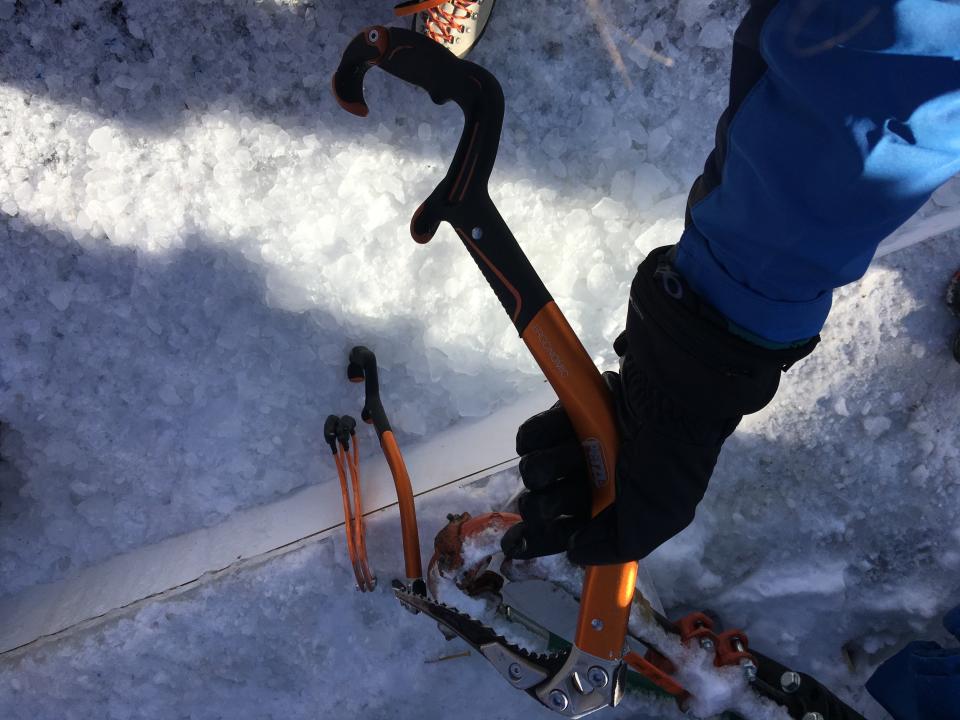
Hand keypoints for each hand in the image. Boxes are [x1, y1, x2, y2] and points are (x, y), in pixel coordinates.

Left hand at [501, 246, 817, 565]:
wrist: (671, 395)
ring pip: (534, 471)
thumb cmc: (670, 459)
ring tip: (576, 451)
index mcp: (618, 506)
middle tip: (567, 489)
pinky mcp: (565, 414)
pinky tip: (559, 431)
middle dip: (548, 502)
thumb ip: (618, 544)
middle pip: (543, 505)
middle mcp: (595, 478)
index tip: (515, 547)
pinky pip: (530, 437)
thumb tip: (574, 552)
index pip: (569, 531)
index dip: (541, 540)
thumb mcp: (663, 515)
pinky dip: (538, 436)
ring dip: (548, 466)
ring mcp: (578, 445)